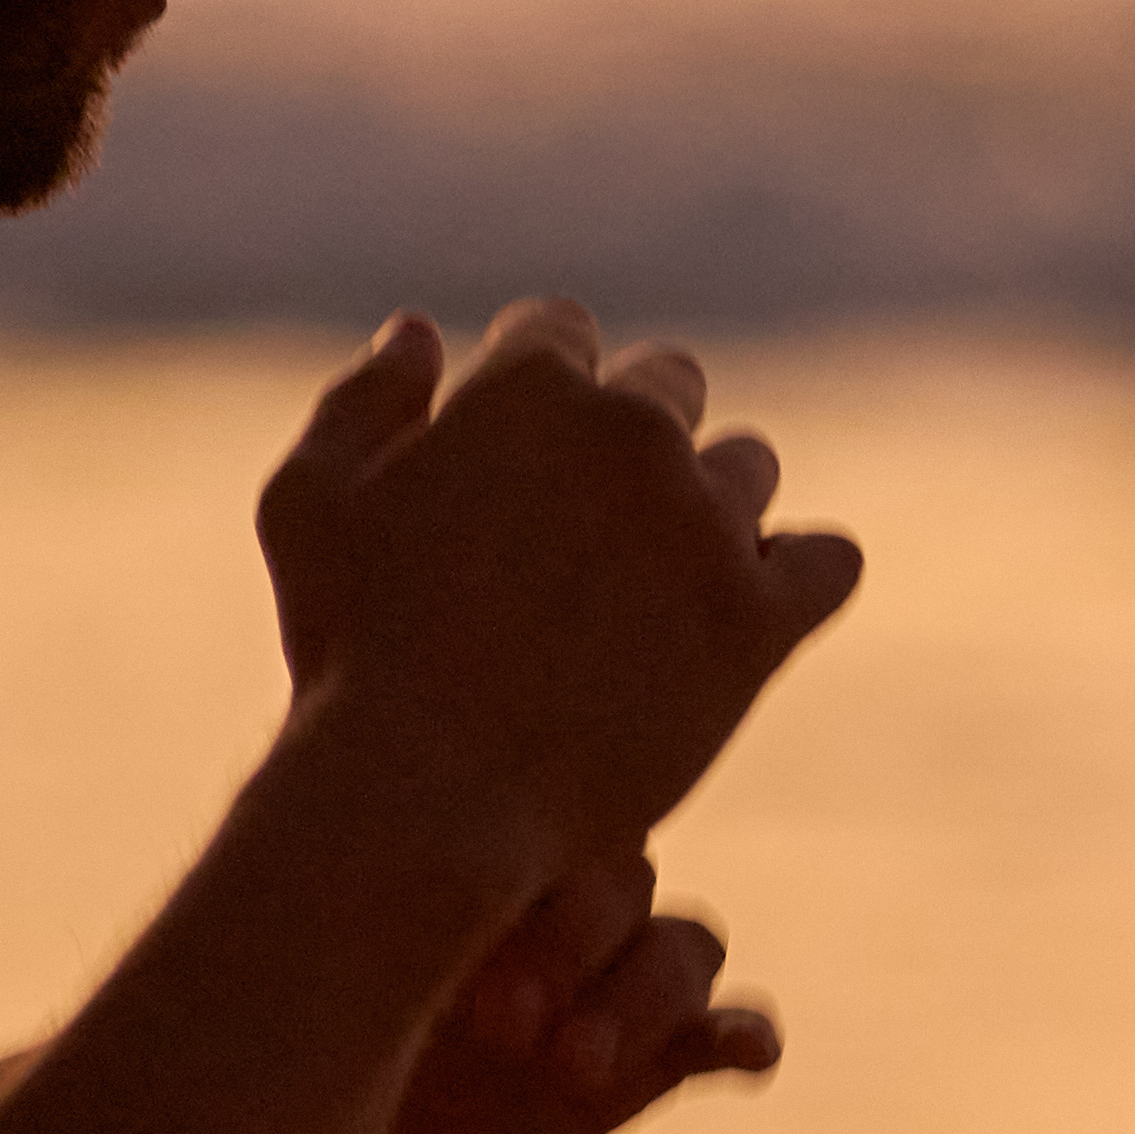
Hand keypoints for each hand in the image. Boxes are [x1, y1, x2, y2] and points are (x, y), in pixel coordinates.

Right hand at [256, 300, 861, 906]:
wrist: (428, 800)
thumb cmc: (350, 654)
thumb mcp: (306, 511)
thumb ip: (359, 403)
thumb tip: (421, 333)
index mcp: (528, 386)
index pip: (562, 333)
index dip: (534, 389)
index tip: (520, 457)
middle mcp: (632, 431)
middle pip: (669, 384)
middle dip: (631, 435)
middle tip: (590, 527)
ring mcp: (706, 522)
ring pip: (749, 466)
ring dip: (710, 504)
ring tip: (657, 584)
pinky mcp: (760, 618)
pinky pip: (828, 561)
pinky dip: (799, 576)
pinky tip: (752, 612)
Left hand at [355, 843, 779, 1133]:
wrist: (323, 1109)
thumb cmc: (309, 1009)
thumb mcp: (327, 949)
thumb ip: (376, 892)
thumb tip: (345, 826)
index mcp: (502, 846)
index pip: (562, 820)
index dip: (530, 887)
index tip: (466, 962)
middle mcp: (573, 899)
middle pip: (627, 885)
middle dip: (576, 952)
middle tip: (501, 1026)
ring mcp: (620, 976)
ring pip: (684, 948)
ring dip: (644, 1002)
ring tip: (575, 1070)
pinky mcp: (657, 1059)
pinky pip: (728, 1027)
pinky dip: (747, 1036)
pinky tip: (746, 1056)